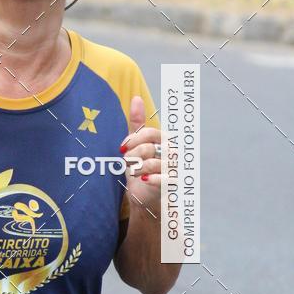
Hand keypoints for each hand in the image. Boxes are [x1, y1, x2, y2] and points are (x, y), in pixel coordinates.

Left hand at [120, 95, 160, 213]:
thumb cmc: (141, 167)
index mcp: (164, 140)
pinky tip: (143, 180)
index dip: (133, 139)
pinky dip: (151, 179)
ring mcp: (172, 168)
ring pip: (153, 163)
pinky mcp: (171, 184)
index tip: (122, 148)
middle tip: (127, 162)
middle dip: (133, 155)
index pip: (150, 133)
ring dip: (137, 168)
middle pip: (149, 147)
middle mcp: (171, 153)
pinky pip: (163, 178)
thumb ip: (137, 124)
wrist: (144, 195)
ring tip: (132, 172)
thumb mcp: (136, 145)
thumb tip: (136, 98)